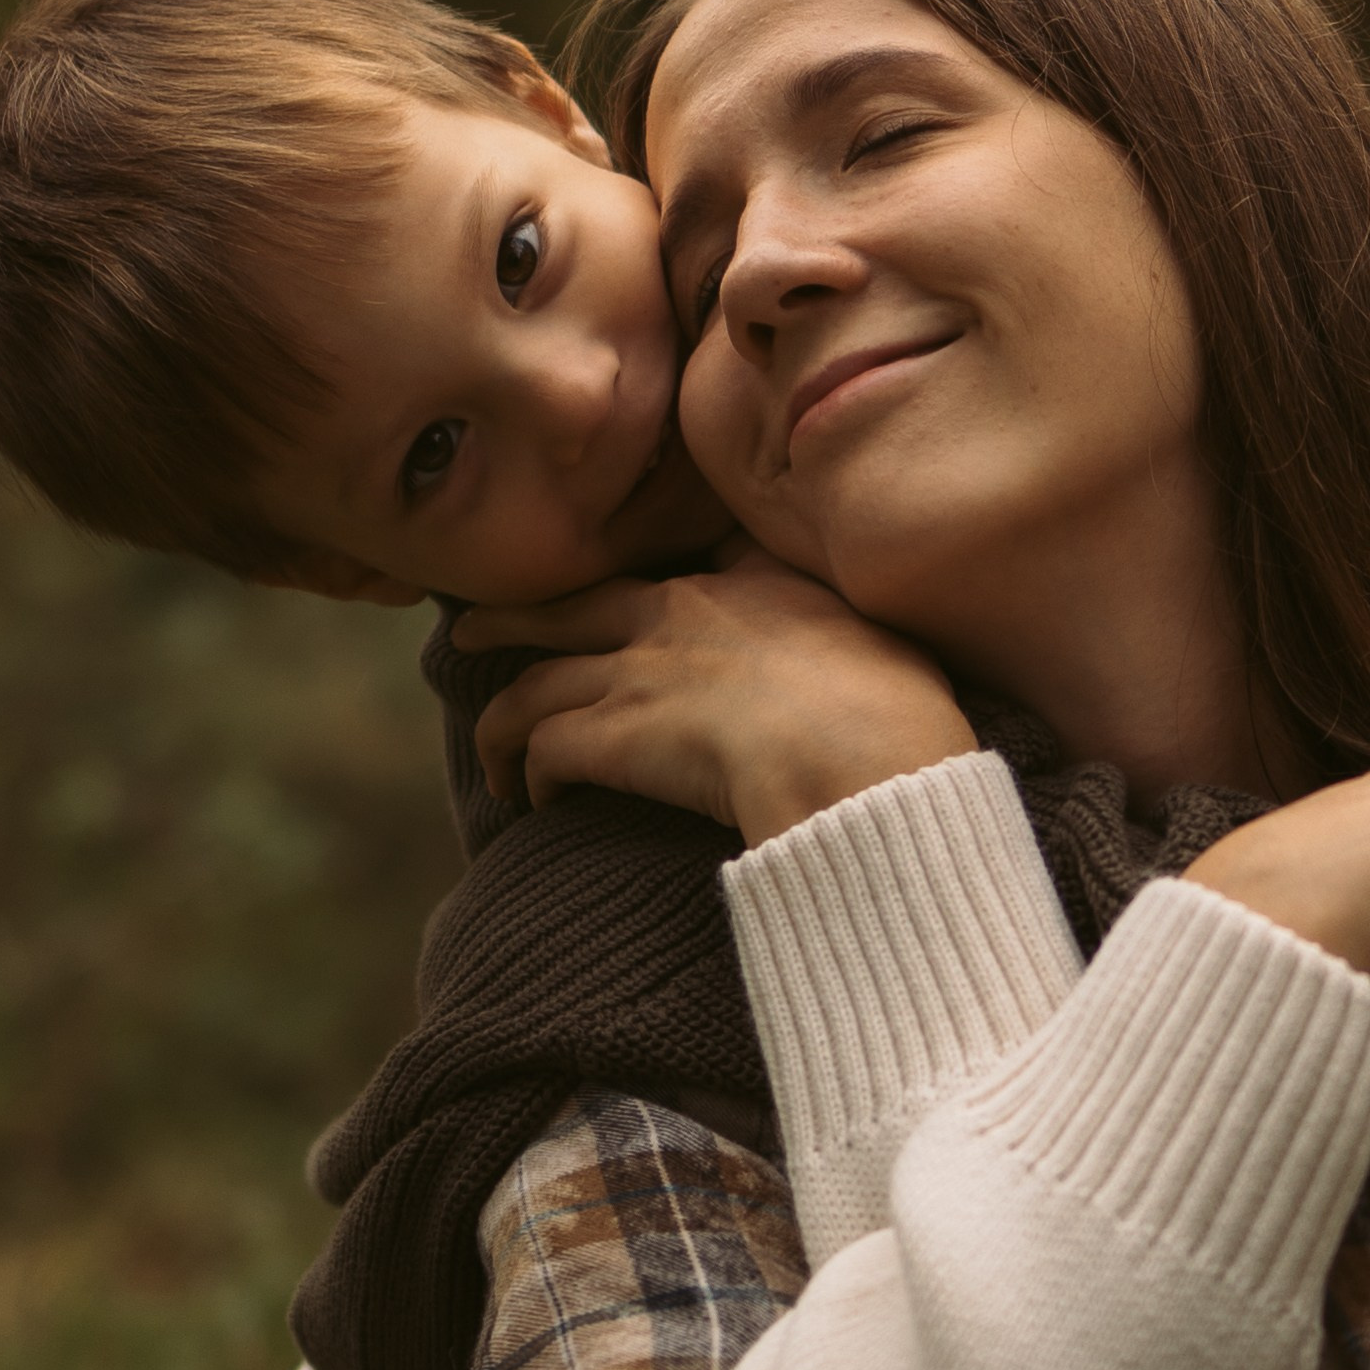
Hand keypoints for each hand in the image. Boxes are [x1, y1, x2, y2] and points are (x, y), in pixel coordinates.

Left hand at [454, 541, 978, 843]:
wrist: (863, 753)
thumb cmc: (898, 710)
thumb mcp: (885, 640)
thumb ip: (848, 635)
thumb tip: (864, 657)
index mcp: (745, 587)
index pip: (666, 567)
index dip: (625, 585)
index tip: (604, 601)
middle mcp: (680, 616)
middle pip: (568, 606)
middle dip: (513, 619)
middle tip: (471, 631)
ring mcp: (641, 674)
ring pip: (536, 684)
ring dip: (505, 723)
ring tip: (496, 756)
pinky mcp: (615, 735)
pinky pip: (542, 747)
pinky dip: (529, 773)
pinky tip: (536, 802)